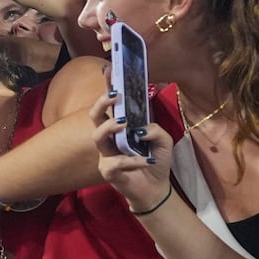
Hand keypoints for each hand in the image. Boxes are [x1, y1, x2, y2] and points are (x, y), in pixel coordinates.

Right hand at [89, 91, 173, 211]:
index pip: (112, 105)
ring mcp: (106, 154)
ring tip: (125, 124)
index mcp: (121, 127)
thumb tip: (141, 129)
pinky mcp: (107, 171)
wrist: (156, 189)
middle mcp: (110, 138)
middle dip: (102, 104)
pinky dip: (132, 160)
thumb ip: (155, 129)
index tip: (109, 70)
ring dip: (110, 127)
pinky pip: (115, 162)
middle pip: (95, 117)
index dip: (108, 87)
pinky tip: (145, 161)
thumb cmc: (156, 160)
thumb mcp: (164, 140)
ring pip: (97, 136)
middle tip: (115, 97)